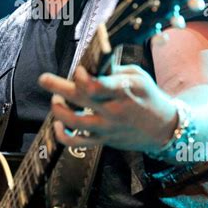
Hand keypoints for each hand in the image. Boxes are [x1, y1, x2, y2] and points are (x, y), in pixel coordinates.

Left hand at [38, 64, 177, 154]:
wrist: (164, 128)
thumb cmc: (149, 96)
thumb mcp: (138, 76)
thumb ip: (114, 71)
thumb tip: (91, 64)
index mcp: (124, 91)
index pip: (100, 86)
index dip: (84, 79)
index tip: (77, 70)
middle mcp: (113, 110)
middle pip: (81, 98)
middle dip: (58, 87)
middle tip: (44, 79)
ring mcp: (107, 127)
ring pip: (74, 122)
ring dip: (58, 109)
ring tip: (56, 99)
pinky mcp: (103, 140)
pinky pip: (76, 142)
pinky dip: (62, 134)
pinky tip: (58, 124)